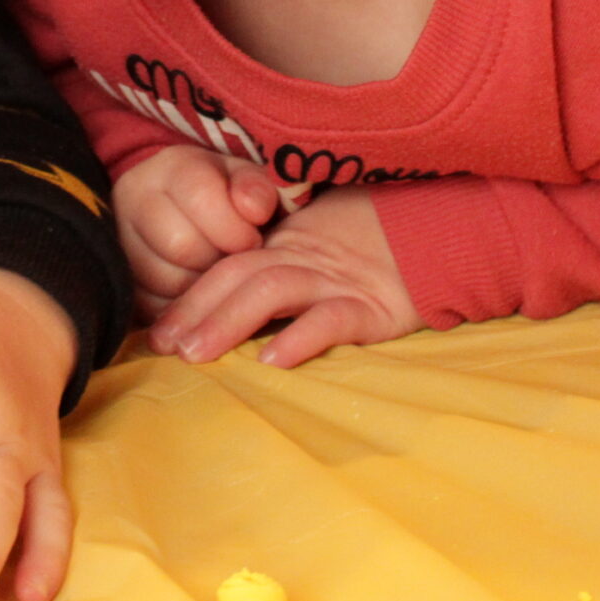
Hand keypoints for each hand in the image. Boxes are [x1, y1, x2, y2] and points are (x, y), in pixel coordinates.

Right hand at [113, 147, 279, 318]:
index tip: (254, 240)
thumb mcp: (246, 183)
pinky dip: (184, 308)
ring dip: (204, 288)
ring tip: (216, 275)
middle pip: (180, 244)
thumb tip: (254, 210)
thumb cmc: (226, 200)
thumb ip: (255, 189)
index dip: (236, 229)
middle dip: (219, 260)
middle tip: (234, 262)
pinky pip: (154, 308)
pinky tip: (198, 292)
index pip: (201, 198)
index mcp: (170, 168)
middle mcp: (133, 199)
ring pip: (166, 280)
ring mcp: (119, 242)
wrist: (188, 217)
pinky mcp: (120, 282)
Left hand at [147, 185, 421, 368]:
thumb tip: (222, 316)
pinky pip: (330, 320)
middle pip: (239, 276)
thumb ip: (278, 274)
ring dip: (229, 322)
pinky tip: (272, 361)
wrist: (441, 238)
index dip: (191, 296)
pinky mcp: (370, 306)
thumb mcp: (319, 254)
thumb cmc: (374, 250)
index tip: (158, 331)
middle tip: (165, 346)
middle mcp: (304, 259)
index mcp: (287, 247)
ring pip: (272, 291)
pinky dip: (299, 338)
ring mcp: (336, 280)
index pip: (228, 265)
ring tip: (199, 355)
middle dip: (197, 311)